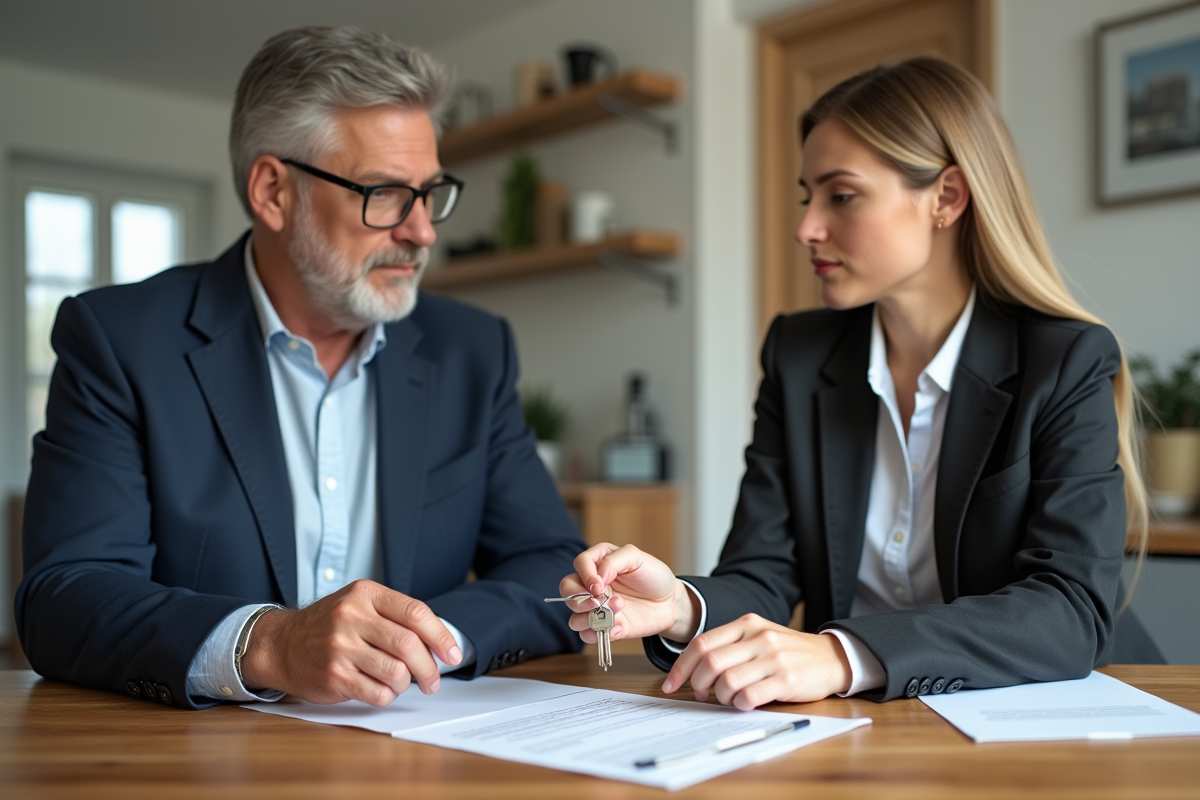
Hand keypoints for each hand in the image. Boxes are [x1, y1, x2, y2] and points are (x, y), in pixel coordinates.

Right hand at [240, 580, 462, 706]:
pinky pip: (377, 693)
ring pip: (396, 672)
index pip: (415, 612)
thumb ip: (395, 616)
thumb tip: (438, 643)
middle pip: (409, 645)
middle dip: (430, 667)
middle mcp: (351, 617)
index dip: (441, 636)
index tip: (452, 654)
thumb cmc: (329, 625)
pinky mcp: (334, 676)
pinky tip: (383, 690)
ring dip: (407, 684)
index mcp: (365, 594)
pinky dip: (388, 696)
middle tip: (433, 680)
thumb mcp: (359, 604)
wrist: (281, 644)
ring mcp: (340, 647)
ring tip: (402, 683)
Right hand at [558, 543, 697, 643]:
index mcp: (598, 563)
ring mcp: (597, 609)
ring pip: (574, 618)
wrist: (670, 601)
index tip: (600, 584)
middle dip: (578, 599)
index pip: (579, 564)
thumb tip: (597, 578)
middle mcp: (592, 586)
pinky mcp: (605, 627)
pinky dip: (599, 634)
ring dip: (591, 618)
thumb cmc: (653, 576)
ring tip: (618, 610)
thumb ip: (614, 561)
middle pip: (567, 591)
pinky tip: (618, 626)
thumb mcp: (637, 558)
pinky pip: (588, 636)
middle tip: (597, 602)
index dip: (585, 574)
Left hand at [661, 614, 851, 709]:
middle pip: (710, 662)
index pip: (702, 643)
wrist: (832, 657)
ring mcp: (774, 657)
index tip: (670, 685)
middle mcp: (759, 637)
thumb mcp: (759, 637)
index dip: (681, 666)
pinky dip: (740, 704)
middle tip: (699, 694)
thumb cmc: (788, 652)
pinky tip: (744, 704)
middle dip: (697, 683)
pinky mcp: (787, 679)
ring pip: (727, 681)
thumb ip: (730, 646)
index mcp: (747, 623)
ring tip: (727, 699)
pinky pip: (750, 695)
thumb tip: (693, 670)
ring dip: (720, 697)